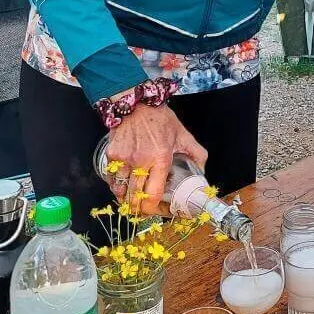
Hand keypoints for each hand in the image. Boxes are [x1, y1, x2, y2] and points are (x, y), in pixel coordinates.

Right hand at [104, 100, 207, 214]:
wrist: (137, 102)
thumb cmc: (160, 119)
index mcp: (160, 158)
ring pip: (120, 191)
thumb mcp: (184, 135)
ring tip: (134, 200)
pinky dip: (117, 186)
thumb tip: (202, 173)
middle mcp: (141, 161)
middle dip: (140, 209)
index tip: (161, 210)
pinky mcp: (111, 155)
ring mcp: (124, 159)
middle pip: (135, 198)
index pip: (153, 195)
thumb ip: (197, 155)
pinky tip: (124, 186)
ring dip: (127, 199)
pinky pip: (112, 178)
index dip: (155, 209)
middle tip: (147, 209)